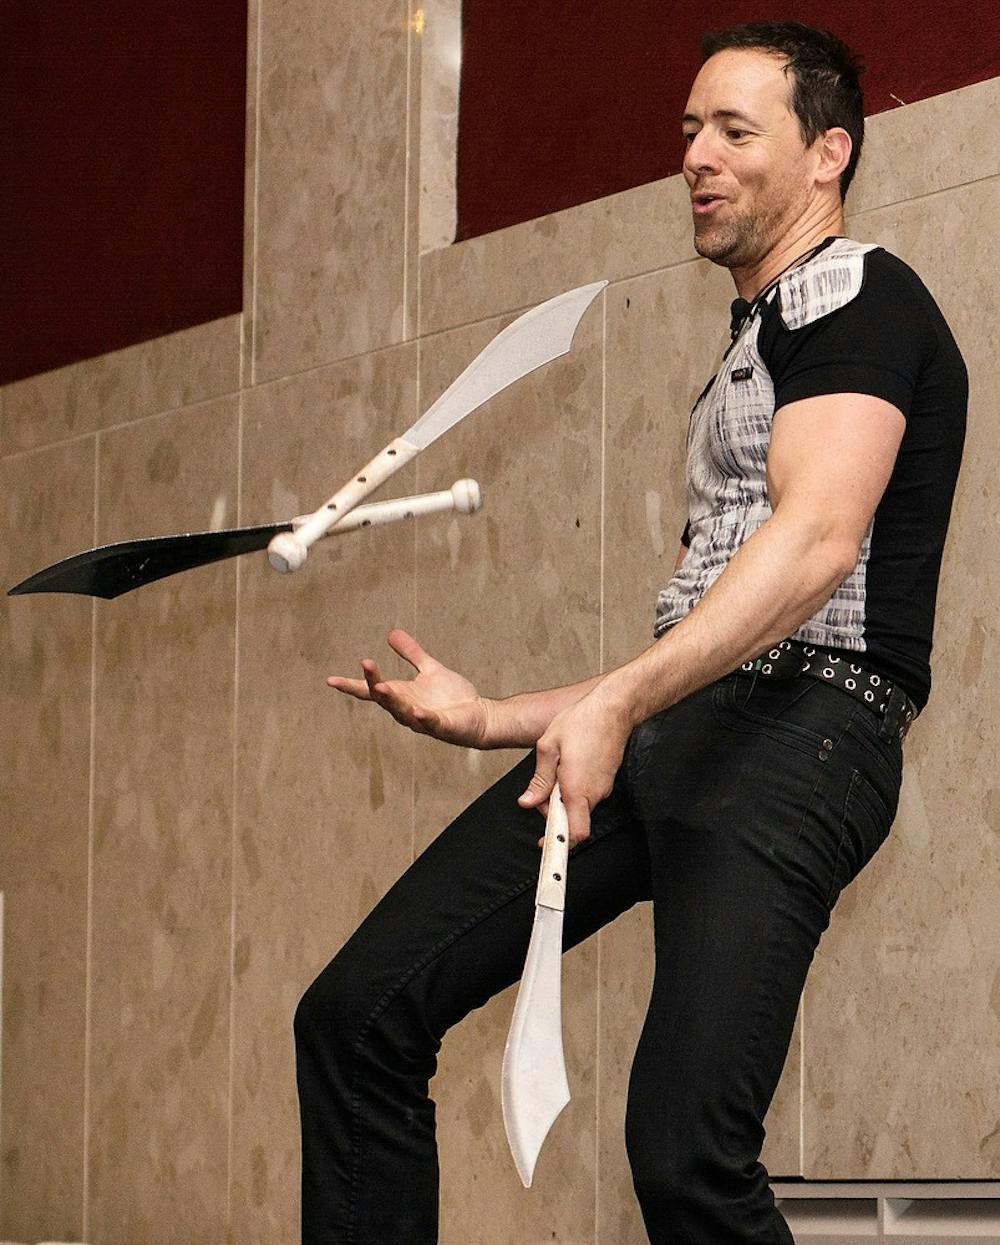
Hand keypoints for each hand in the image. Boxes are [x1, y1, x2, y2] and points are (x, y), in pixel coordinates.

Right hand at [327, 629, 492, 747]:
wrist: (479, 715)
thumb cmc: (452, 697)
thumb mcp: (430, 669)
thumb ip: (412, 653)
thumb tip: (391, 633)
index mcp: (402, 695)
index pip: (371, 691)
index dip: (351, 685)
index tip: (330, 680)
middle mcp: (407, 709)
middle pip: (384, 698)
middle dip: (373, 682)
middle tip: (366, 663)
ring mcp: (423, 720)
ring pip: (401, 711)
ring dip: (391, 700)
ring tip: (380, 687)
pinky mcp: (442, 726)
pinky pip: (429, 723)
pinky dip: (422, 718)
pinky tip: (416, 711)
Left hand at [516, 684, 632, 845]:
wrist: (613, 707)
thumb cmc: (582, 721)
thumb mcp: (548, 747)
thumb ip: (539, 780)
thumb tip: (528, 802)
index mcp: (577, 788)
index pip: (575, 832)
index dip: (559, 842)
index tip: (545, 844)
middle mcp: (594, 792)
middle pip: (573, 820)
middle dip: (553, 811)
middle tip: (542, 790)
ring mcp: (604, 787)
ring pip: (579, 806)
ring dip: (564, 797)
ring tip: (557, 769)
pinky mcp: (607, 780)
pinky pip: (587, 793)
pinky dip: (575, 788)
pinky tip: (569, 765)